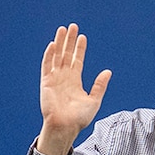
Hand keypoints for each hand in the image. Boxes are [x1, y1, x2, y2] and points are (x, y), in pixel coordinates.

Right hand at [37, 23, 110, 154]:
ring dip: (60, 43)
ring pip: (57, 56)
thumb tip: (108, 71)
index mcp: (75, 81)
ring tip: (63, 29)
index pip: (77, 60)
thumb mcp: (94, 101)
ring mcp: (54, 79)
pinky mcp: (46, 83)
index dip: (80, 48)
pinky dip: (49, 55)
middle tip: (73, 26)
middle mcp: (64, 78)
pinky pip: (47, 66)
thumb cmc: (79, 118)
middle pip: (66, 54)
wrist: (66, 127)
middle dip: (69, 41)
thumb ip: (99, 86)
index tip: (83, 37)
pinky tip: (54, 44)